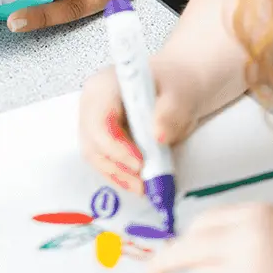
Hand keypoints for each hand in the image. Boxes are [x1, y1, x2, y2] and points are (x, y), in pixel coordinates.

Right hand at [77, 62, 207, 190]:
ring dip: (119, 175)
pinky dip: (120, 175)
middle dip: (117, 166)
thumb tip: (158, 135)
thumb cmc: (175, 84)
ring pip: (96, 156)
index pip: (100, 120)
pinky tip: (138, 184)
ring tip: (144, 187)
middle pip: (93, 142)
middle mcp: (93, 105)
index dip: (116, 146)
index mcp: (105, 86)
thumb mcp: (179, 93)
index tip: (139, 163)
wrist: (177, 88)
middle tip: (143, 184)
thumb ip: (169, 112)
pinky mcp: (102, 140)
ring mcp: (94, 123)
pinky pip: (104, 161)